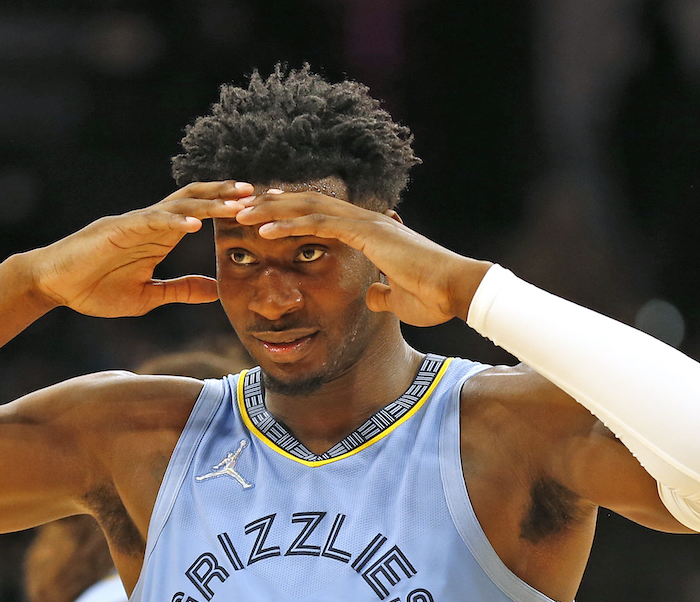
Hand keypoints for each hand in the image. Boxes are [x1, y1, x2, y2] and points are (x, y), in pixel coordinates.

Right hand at [32, 181, 252, 316]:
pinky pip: (149, 221)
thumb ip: (181, 290)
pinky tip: (193, 224)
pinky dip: (172, 221)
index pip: (198, 214)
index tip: (256, 209)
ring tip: (236, 202)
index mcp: (159, 236)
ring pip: (177, 204)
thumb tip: (215, 290)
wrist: (54, 285)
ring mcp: (134, 223)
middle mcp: (151, 223)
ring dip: (209, 202)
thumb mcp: (149, 296)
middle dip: (226, 196)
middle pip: (194, 200)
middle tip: (258, 194)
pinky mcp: (116, 229)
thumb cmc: (95, 288)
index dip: (225, 209)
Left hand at [234, 190, 490, 325]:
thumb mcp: (398, 300)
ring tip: (241, 214)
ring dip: (272, 210)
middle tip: (242, 207)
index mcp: (371, 232)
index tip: (266, 215)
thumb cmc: (434, 297)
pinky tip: (263, 230)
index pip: (323, 215)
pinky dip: (289, 224)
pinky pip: (319, 224)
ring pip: (308, 207)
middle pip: (310, 203)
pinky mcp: (366, 233)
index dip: (293, 213)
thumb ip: (382, 294)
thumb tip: (372, 296)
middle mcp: (366, 220)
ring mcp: (366, 223)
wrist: (458, 291)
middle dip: (274, 205)